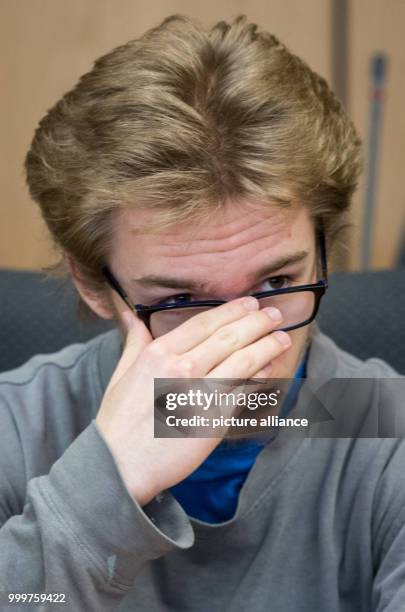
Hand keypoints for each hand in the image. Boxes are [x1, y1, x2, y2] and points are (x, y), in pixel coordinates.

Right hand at [95, 297, 290, 505]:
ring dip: (267, 346)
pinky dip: (260, 378)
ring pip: (242, 361)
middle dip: (256, 322)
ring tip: (282, 337)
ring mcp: (199, 394)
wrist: (122, 466)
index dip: (231, 310)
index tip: (249, 304)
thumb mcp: (121, 374)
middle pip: (228, 337)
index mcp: (158, 354)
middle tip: (274, 314)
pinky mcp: (214, 420)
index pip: (204, 323)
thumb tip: (133, 315)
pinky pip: (243, 392)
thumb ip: (135, 341)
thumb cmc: (119, 423)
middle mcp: (181, 368)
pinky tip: (270, 369)